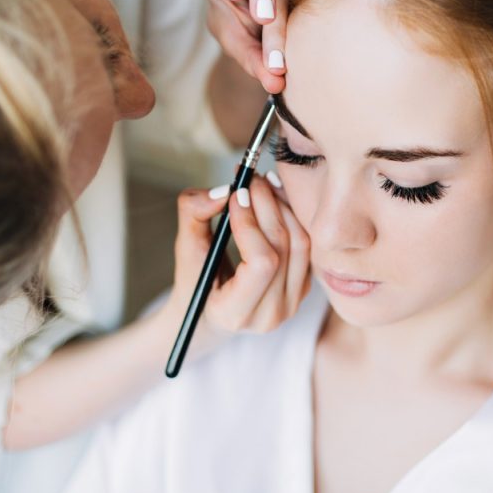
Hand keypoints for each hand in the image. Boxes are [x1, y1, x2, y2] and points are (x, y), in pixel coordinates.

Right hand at [165, 172, 310, 337]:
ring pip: (300, 244)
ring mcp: (292, 304)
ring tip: (263, 184)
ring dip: (283, 206)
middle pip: (284, 248)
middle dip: (267, 205)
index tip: (236, 193)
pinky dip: (292, 217)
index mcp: (235, 313)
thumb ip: (194, 215)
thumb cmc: (196, 280)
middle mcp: (270, 315)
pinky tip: (275, 198)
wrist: (212, 311)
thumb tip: (222, 190)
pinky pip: (306, 246)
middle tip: (251, 178)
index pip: (261, 264)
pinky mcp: (303, 287)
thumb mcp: (186, 249)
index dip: (251, 223)